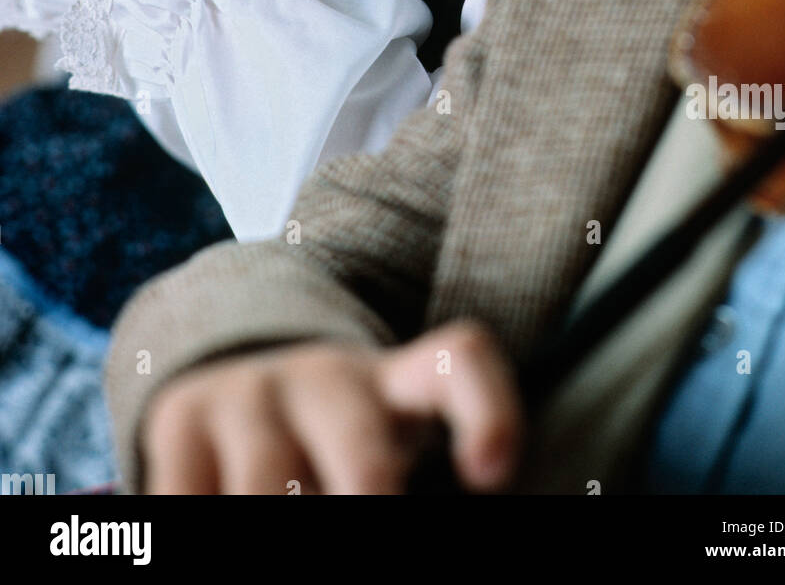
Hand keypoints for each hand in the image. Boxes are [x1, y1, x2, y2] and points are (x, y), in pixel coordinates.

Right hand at [141, 321, 523, 494]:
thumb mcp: (380, 447)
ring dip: (275, 525)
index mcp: (397, 384)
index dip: (488, 413)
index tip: (489, 473)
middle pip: (366, 459)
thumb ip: (394, 476)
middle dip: (366, 506)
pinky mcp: (179, 420)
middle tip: (366, 516)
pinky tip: (204, 519)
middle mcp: (328, 379)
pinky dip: (196, 524)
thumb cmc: (332, 451)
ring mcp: (250, 394)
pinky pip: (184, 496)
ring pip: (269, 491)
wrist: (227, 393)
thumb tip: (454, 490)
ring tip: (281, 535)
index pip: (461, 364)